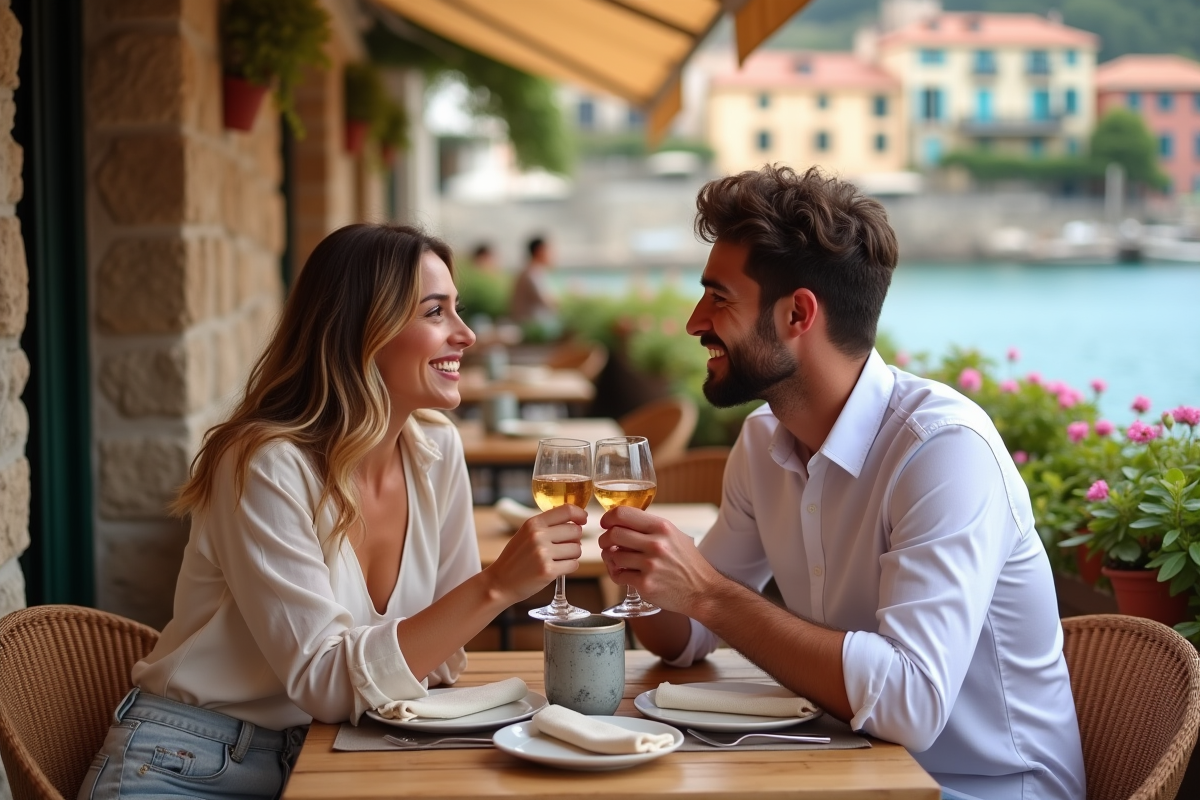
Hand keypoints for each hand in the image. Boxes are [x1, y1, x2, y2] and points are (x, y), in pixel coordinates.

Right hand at [486, 504, 584, 603]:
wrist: (500, 582)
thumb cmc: (515, 558)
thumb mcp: (526, 534)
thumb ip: (547, 525)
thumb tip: (576, 521)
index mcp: (533, 523)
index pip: (567, 510)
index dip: (580, 514)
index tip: (582, 519)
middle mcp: (538, 535)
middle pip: (575, 531)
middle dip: (574, 539)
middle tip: (564, 546)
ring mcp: (543, 553)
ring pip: (577, 549)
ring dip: (572, 555)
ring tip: (558, 558)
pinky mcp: (548, 571)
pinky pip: (573, 564)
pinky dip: (569, 567)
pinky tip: (557, 568)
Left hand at [597, 506, 720, 612]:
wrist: (703, 591)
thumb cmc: (688, 563)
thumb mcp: (675, 535)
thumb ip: (651, 527)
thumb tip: (622, 521)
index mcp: (662, 527)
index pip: (623, 514)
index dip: (608, 517)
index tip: (606, 523)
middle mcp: (656, 544)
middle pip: (613, 533)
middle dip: (604, 539)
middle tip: (606, 543)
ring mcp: (650, 565)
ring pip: (613, 555)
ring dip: (610, 558)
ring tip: (616, 560)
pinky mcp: (645, 584)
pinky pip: (618, 575)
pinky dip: (617, 574)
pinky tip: (623, 574)